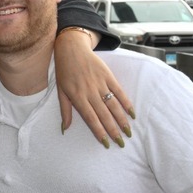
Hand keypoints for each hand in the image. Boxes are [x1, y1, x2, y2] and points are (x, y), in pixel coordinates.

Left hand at [54, 29, 134, 147]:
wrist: (71, 49)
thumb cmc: (64, 72)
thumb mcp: (60, 91)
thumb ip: (65, 111)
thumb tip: (65, 129)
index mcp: (77, 97)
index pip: (90, 118)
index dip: (99, 131)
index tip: (106, 143)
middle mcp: (89, 92)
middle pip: (104, 114)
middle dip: (113, 130)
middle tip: (121, 143)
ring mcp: (100, 83)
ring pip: (113, 105)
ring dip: (122, 120)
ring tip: (128, 132)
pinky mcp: (108, 75)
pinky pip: (119, 91)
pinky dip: (126, 103)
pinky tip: (132, 114)